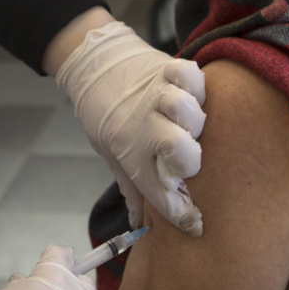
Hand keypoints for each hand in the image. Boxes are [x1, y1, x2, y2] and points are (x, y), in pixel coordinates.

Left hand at [56, 22, 205, 235]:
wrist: (94, 64)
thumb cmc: (104, 112)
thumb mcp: (110, 152)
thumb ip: (132, 186)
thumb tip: (139, 224)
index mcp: (129, 150)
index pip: (158, 190)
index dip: (180, 212)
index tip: (194, 224)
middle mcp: (144, 124)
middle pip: (179, 150)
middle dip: (188, 161)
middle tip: (186, 161)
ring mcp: (156, 95)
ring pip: (186, 110)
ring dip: (192, 119)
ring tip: (186, 122)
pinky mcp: (165, 69)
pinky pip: (189, 74)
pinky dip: (193, 82)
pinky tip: (190, 91)